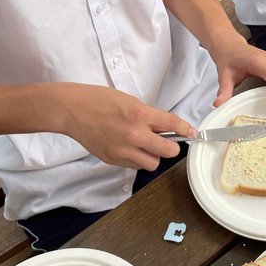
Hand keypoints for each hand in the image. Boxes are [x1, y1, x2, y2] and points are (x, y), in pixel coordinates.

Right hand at [49, 84, 193, 169]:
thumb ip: (148, 115)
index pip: (173, 124)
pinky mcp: (113, 159)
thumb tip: (164, 126)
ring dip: (153, 156)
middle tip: (167, 142)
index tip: (192, 133)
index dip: (187, 130)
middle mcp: (134, 134)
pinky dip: (136, 159)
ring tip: (144, 147)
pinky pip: (134, 165)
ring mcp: (123, 149)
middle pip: (168, 151)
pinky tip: (129, 148)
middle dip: (171, 147)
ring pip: (152, 163)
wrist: (73, 110)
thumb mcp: (129, 100)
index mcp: (140, 114)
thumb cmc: (99, 100)